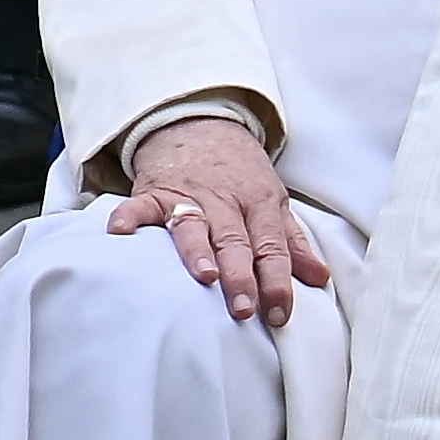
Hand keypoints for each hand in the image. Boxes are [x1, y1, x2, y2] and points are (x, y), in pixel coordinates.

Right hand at [121, 109, 323, 327]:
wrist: (202, 125)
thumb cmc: (240, 173)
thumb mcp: (273, 200)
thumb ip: (293, 242)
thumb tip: (320, 278)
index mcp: (259, 205)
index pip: (272, 247)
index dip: (277, 282)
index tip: (279, 314)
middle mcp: (225, 202)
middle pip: (235, 242)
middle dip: (241, 276)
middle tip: (244, 309)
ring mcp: (188, 196)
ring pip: (194, 226)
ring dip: (198, 251)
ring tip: (205, 276)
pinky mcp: (155, 191)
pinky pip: (140, 205)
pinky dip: (129, 216)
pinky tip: (119, 232)